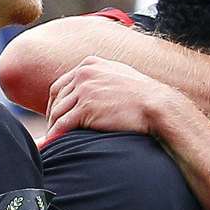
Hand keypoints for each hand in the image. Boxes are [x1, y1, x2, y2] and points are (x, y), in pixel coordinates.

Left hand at [46, 57, 182, 138]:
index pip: (62, 84)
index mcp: (90, 64)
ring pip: (58, 112)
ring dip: (53, 127)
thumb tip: (95, 91)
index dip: (57, 102)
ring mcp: (84, 90)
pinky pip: (62, 124)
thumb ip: (103, 79)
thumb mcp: (120, 77)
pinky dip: (55, 135)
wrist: (158, 106)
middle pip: (57, 97)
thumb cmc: (144, 96)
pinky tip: (54, 144)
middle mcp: (84, 74)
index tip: (56, 116)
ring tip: (52, 141)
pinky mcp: (86, 108)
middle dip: (53, 115)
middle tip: (52, 131)